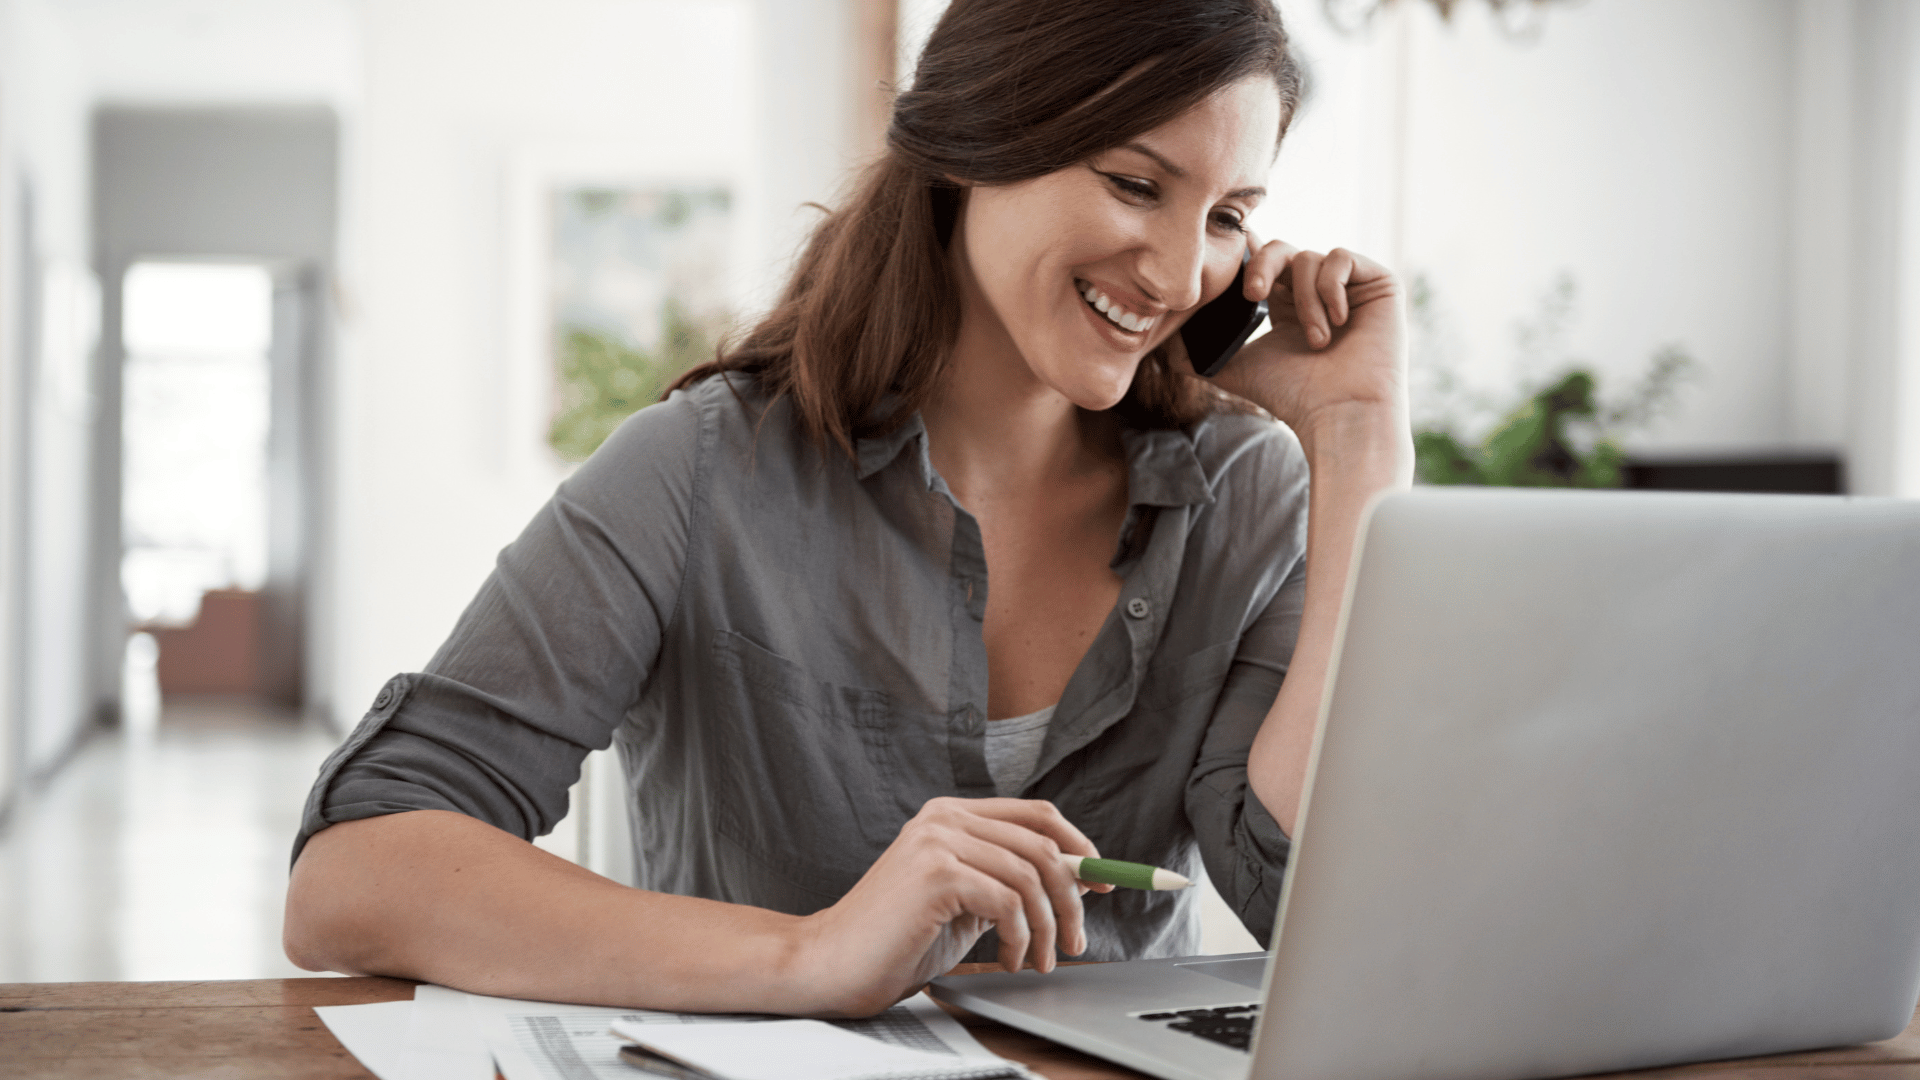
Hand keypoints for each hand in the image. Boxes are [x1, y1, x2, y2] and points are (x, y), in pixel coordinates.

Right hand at [787, 797, 1112, 1015]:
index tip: (1103, 884)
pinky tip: (1009, 960)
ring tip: (1037, 960)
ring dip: (1048, 927)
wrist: (833, 962)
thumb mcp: (966, 901)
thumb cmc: (898, 938)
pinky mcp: (936, 873)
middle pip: (1044, 844)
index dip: (1080, 847)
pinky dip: (1021, 937)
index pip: (1038, 815)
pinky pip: (1009, 901)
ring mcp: (939, 840)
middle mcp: (946, 817)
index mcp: (953, 814)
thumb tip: (1079, 879)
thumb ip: (1009, 881)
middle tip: (1075, 941)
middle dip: (1072, 898)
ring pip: (1032, 875)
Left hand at [1175, 236, 1405, 442]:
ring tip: (1317, 340)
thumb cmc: (1293, 397)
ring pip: (1309, 257)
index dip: (1243, 256)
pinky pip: (1341, 257)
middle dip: (1261, 266)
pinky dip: (1331, 287)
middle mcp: (1315, 291)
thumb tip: (1159, 340)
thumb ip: (1196, 354)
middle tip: (1253, 295)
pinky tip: (1338, 321)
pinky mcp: (1378, 282)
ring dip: (1303, 299)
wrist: (1340, 413)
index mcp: (1284, 305)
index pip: (1261, 261)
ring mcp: (1348, 286)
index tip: (1224, 263)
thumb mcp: (1234, 369)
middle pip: (1280, 248)